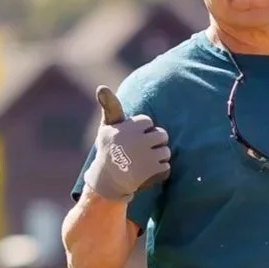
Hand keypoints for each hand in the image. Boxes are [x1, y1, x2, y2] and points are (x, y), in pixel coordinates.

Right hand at [84, 85, 170, 203]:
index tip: (132, 139)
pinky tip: (146, 172)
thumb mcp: (106, 128)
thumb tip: (101, 86)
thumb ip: (110, 106)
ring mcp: (146, 156)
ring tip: (144, 162)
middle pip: (162, 135)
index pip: (148, 122)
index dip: (142, 131)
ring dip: (158, 157)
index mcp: (129, 127)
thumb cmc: (107, 151)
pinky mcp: (152, 171)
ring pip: (166, 151)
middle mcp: (138, 140)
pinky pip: (166, 166)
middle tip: (142, 152)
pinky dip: (159, 171)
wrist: (106, 181)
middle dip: (155, 143)